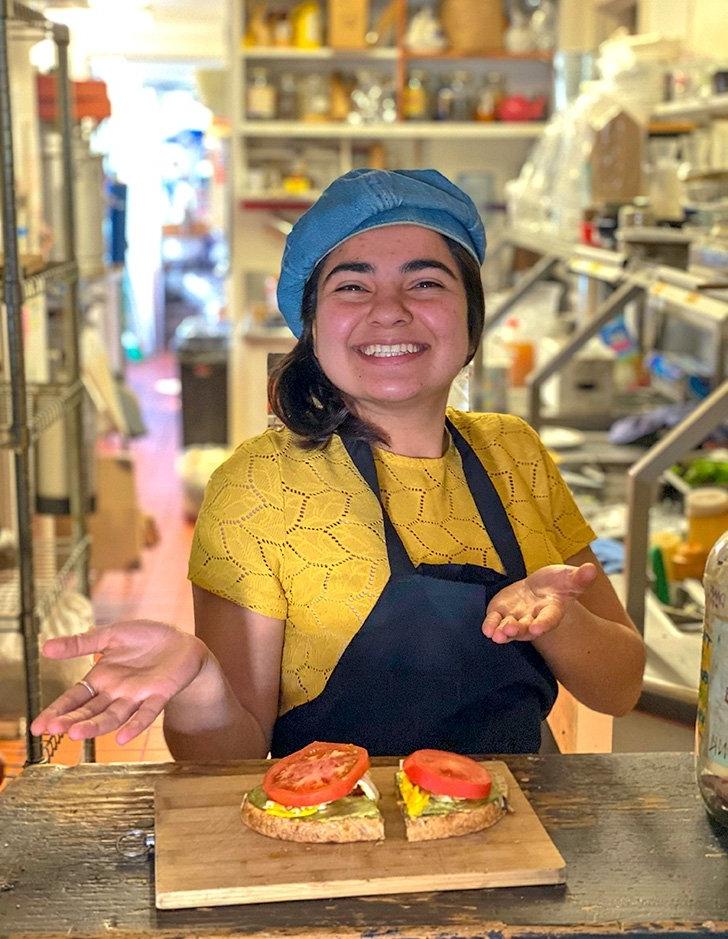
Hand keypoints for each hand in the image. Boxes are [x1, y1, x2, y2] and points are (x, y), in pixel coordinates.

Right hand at [30, 620, 208, 744]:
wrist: (181, 641)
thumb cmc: (144, 639)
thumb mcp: (110, 635)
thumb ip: (81, 643)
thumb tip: (45, 647)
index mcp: (101, 679)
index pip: (73, 698)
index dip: (56, 711)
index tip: (37, 727)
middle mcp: (115, 693)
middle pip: (89, 711)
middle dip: (71, 720)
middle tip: (52, 730)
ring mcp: (136, 697)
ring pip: (113, 716)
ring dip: (95, 726)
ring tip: (75, 734)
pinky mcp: (159, 695)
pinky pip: (146, 713)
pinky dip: (135, 725)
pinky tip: (122, 737)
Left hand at [482, 563, 596, 644]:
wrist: (538, 588)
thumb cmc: (557, 584)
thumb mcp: (569, 577)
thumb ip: (579, 577)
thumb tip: (591, 569)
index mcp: (552, 610)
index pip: (549, 619)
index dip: (543, 623)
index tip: (537, 627)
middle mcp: (533, 618)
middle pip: (526, 627)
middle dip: (519, 630)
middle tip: (511, 630)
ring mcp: (516, 617)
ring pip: (509, 628)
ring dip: (503, 632)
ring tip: (497, 636)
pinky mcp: (501, 613)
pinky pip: (494, 622)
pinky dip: (490, 626)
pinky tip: (487, 630)